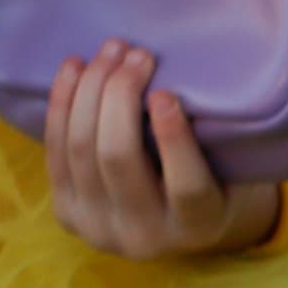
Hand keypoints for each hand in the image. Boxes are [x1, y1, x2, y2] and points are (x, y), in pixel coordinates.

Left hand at [45, 42, 284, 258]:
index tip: (164, 92)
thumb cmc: (216, 180)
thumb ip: (220, 140)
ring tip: (110, 50)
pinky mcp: (65, 212)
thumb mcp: (233, 169)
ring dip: (90, 90)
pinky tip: (74, 68)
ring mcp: (96, 227)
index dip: (172, 139)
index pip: (186, 186)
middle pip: (118, 157)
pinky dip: (61, 103)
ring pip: (81, 148)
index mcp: (197, 227)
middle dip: (120, 95)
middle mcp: (143, 236)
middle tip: (137, 53)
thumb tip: (202, 79)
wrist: (171, 227)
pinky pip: (54, 150)